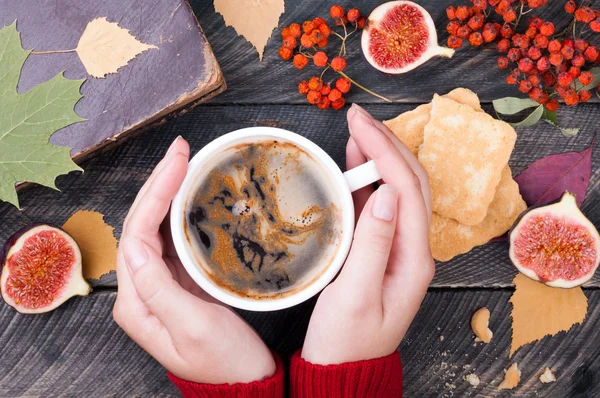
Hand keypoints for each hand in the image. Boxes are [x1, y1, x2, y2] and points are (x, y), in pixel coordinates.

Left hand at [113, 137, 275, 383]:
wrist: (246, 384)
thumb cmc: (226, 362)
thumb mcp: (194, 328)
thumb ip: (159, 288)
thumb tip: (134, 245)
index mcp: (137, 303)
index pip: (136, 235)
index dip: (155, 194)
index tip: (178, 163)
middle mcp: (142, 292)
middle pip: (142, 225)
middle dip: (159, 184)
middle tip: (181, 151)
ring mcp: (160, 286)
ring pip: (157, 229)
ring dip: (168, 194)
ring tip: (185, 163)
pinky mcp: (181, 284)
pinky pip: (174, 239)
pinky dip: (182, 213)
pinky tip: (192, 196)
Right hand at [301, 104, 434, 364]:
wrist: (343, 368)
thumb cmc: (346, 340)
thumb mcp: (356, 295)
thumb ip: (373, 244)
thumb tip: (387, 192)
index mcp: (414, 259)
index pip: (406, 190)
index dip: (384, 151)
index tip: (358, 123)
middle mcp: (413, 249)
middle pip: (409, 183)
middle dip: (385, 144)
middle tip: (356, 116)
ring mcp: (398, 248)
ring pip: (396, 190)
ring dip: (377, 157)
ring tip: (355, 130)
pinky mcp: (381, 250)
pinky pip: (379, 206)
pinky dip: (366, 180)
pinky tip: (353, 164)